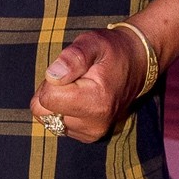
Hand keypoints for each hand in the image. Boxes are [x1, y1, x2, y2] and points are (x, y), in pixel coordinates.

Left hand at [30, 25, 147, 142]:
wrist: (135, 64)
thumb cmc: (111, 51)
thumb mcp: (93, 43)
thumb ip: (73, 57)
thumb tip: (52, 76)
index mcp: (96, 102)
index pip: (46, 99)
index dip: (52, 80)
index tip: (72, 71)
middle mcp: (94, 124)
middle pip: (43, 111)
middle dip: (51, 91)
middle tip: (74, 78)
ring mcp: (91, 133)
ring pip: (48, 118)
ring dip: (58, 101)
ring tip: (80, 86)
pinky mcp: (88, 136)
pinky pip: (56, 123)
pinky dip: (63, 109)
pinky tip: (81, 98)